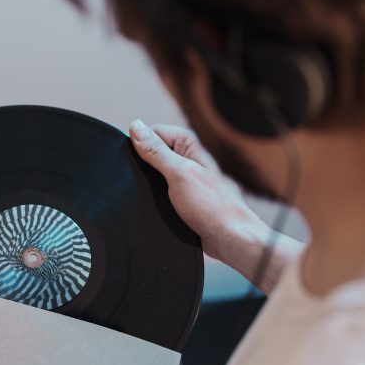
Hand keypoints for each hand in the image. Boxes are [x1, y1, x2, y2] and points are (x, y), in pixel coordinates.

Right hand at [128, 120, 301, 293]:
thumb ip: (156, 151)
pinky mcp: (182, 194)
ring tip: (159, 197)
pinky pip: (160, 190)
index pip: (153, 132)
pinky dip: (155, 197)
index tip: (142, 162)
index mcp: (190, 145)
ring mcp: (185, 177)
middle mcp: (188, 158)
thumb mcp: (179, 174)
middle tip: (154, 183)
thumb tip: (136, 127)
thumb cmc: (212, 206)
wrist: (228, 238)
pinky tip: (159, 206)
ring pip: (154, 174)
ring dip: (150, 185)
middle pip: (152, 153)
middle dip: (145, 167)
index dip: (142, 146)